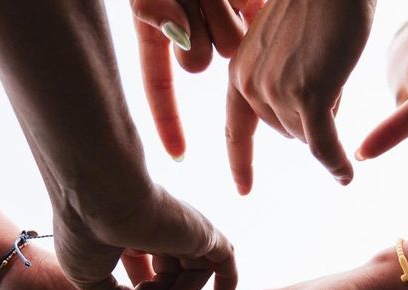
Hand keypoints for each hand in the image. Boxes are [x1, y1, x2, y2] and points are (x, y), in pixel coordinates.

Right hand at [52, 182, 237, 289]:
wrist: (98, 196)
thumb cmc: (82, 230)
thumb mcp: (88, 277)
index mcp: (129, 230)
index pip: (145, 265)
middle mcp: (158, 226)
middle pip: (173, 271)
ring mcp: (181, 228)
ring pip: (195, 269)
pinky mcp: (202, 233)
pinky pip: (225, 260)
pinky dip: (226, 281)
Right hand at [130, 0, 261, 159]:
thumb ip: (152, 8)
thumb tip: (180, 36)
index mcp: (161, 33)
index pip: (157, 85)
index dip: (167, 121)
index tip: (178, 155)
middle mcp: (196, 31)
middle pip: (198, 63)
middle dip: (194, 34)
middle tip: (190, 0)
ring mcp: (226, 20)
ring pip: (230, 44)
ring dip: (218, 13)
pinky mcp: (254, 6)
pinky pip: (255, 20)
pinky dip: (245, 4)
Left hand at [225, 0, 374, 192]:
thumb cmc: (318, 8)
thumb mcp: (287, 50)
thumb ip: (283, 85)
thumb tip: (306, 132)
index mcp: (239, 73)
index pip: (237, 130)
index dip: (241, 162)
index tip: (243, 190)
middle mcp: (250, 86)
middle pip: (288, 132)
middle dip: (313, 113)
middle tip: (326, 67)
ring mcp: (275, 93)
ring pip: (309, 133)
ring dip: (329, 111)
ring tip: (334, 64)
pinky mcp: (305, 95)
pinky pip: (322, 145)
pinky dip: (335, 162)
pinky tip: (345, 176)